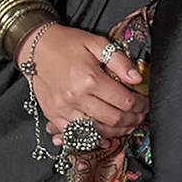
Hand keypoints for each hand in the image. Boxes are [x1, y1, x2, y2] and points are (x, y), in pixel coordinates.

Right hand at [16, 23, 148, 148]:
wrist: (36, 47)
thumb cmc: (68, 43)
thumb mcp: (96, 43)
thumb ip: (119, 60)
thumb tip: (137, 78)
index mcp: (89, 78)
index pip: (123, 100)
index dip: (140, 104)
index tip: (146, 102)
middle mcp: (76, 98)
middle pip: (113, 119)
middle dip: (132, 120)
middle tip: (140, 115)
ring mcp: (63, 110)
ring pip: (97, 131)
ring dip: (117, 131)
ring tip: (128, 125)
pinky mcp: (54, 116)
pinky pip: (77, 136)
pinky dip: (94, 139)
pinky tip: (105, 135)